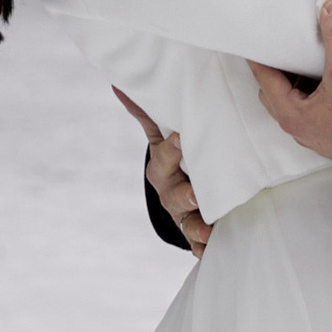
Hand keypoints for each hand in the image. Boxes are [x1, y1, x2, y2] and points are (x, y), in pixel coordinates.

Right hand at [114, 86, 209, 250]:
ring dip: (197, 228)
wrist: (184, 195)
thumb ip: (147, 113)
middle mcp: (171, 194)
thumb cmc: (176, 161)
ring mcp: (184, 216)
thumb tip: (119, 83)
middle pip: (174, 196)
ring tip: (208, 231)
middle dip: (184, 195)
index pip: (163, 160)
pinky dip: (205, 247)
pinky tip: (212, 249)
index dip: (170, 152)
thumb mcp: (161, 137)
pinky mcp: (198, 234)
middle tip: (195, 193)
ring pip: (188, 224)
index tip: (179, 139)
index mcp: (162, 170)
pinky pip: (200, 244)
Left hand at [251, 0, 331, 164]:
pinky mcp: (329, 135)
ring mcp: (313, 134)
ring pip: (294, 102)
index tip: (254, 42)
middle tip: (283, 47)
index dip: (259, 58)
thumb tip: (331, 9)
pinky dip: (312, 92)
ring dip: (296, 82)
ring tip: (307, 59)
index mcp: (291, 113)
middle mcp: (298, 127)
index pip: (264, 78)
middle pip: (275, 91)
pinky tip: (328, 80)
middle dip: (277, 69)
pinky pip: (311, 109)